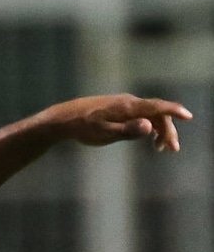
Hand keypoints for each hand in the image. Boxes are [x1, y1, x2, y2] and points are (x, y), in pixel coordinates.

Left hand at [46, 94, 192, 150]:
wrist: (63, 119)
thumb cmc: (82, 128)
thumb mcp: (103, 133)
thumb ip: (127, 131)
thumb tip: (149, 126)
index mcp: (127, 107)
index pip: (157, 106)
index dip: (174, 111)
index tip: (188, 116)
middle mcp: (128, 102)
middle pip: (156, 113)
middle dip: (167, 130)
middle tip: (171, 149)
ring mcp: (123, 104)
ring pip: (148, 114)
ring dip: (158, 129)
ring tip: (159, 148)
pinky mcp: (117, 108)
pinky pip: (140, 114)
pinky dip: (147, 125)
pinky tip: (147, 136)